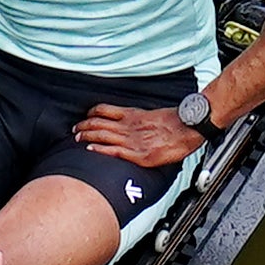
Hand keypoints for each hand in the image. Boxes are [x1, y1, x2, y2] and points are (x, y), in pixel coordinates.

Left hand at [67, 99, 202, 168]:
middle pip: (99, 122)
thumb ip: (141, 119)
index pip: (105, 110)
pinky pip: (114, 151)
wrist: (189, 126)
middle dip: (84, 125)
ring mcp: (132, 139)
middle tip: (75, 129)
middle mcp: (129, 125)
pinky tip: (89, 150)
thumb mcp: (154, 114)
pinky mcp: (138, 154)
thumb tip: (136, 123)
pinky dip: (100, 150)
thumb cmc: (177, 121)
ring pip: (102, 135)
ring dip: (87, 136)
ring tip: (76, 137)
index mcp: (133, 114)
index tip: (85, 116)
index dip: (91, 113)